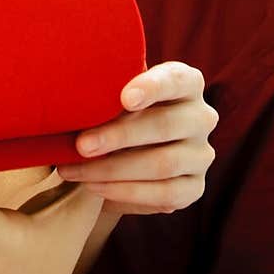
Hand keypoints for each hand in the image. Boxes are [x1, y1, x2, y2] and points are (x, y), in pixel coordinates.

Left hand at [56, 61, 217, 214]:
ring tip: (74, 170)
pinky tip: (94, 187)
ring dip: (112, 169)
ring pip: (163, 164)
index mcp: (185, 83)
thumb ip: (104, 90)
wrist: (121, 153)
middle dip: (119, 136)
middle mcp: (200, 117)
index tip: (124, 98)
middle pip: (164, 125)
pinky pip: (164, 193)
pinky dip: (125, 192)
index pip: (176, 79)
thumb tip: (72, 94)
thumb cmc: (112, 111)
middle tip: (81, 145)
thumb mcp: (111, 95)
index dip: (152, 87)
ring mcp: (201, 154)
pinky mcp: (194, 187)